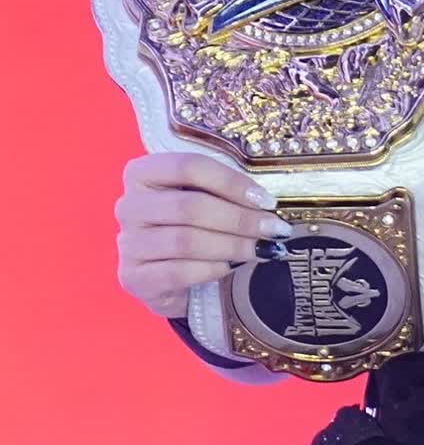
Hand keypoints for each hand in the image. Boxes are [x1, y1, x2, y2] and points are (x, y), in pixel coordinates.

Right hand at [114, 151, 292, 319]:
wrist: (166, 277)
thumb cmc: (190, 227)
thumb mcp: (203, 200)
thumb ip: (224, 193)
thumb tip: (267, 204)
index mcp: (143, 173)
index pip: (188, 167)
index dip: (231, 182)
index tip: (266, 201)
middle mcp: (129, 205)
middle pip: (189, 206)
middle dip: (239, 219)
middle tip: (273, 230)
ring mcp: (128, 243)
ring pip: (186, 241)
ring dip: (232, 245)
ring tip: (262, 250)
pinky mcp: (133, 277)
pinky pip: (178, 272)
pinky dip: (212, 269)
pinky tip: (232, 267)